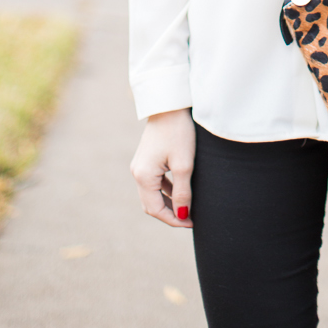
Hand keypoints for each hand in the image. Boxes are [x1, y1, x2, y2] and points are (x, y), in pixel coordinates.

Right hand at [130, 108, 194, 226]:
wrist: (170, 104)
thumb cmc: (178, 132)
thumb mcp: (184, 164)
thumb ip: (183, 192)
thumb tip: (183, 216)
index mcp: (143, 176)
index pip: (155, 209)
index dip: (173, 220)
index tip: (191, 223)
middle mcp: (137, 172)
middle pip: (151, 204)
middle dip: (169, 214)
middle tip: (189, 218)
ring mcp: (140, 164)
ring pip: (152, 194)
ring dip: (168, 202)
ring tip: (187, 207)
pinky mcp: (146, 157)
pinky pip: (154, 182)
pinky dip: (165, 190)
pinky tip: (180, 190)